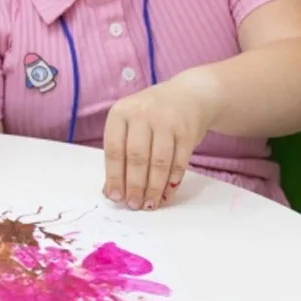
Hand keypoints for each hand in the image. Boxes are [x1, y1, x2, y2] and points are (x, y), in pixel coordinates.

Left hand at [102, 78, 211, 210]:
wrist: (189, 95)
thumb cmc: (151, 115)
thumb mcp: (130, 124)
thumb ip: (120, 152)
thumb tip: (111, 190)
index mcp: (120, 112)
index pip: (114, 149)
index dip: (114, 176)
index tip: (115, 197)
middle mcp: (142, 113)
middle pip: (136, 157)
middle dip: (134, 186)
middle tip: (133, 205)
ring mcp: (166, 120)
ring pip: (158, 161)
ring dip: (154, 187)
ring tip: (149, 204)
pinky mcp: (187, 130)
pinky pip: (179, 161)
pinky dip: (172, 180)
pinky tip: (166, 193)